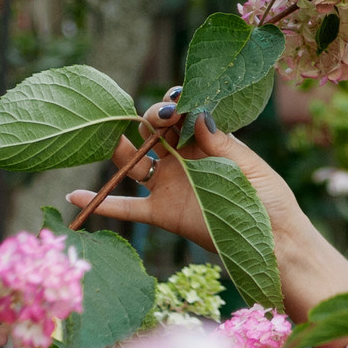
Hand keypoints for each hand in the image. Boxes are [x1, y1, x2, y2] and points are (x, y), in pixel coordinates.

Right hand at [64, 99, 296, 253]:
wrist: (274, 243)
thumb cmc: (270, 199)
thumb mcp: (250, 166)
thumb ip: (221, 144)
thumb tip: (197, 114)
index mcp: (205, 141)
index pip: (179, 114)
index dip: (172, 105)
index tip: (174, 104)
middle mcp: (182, 159)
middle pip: (151, 132)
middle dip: (148, 119)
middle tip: (157, 119)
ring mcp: (168, 185)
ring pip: (133, 162)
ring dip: (118, 148)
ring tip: (105, 136)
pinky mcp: (161, 213)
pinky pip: (126, 206)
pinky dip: (100, 202)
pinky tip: (73, 196)